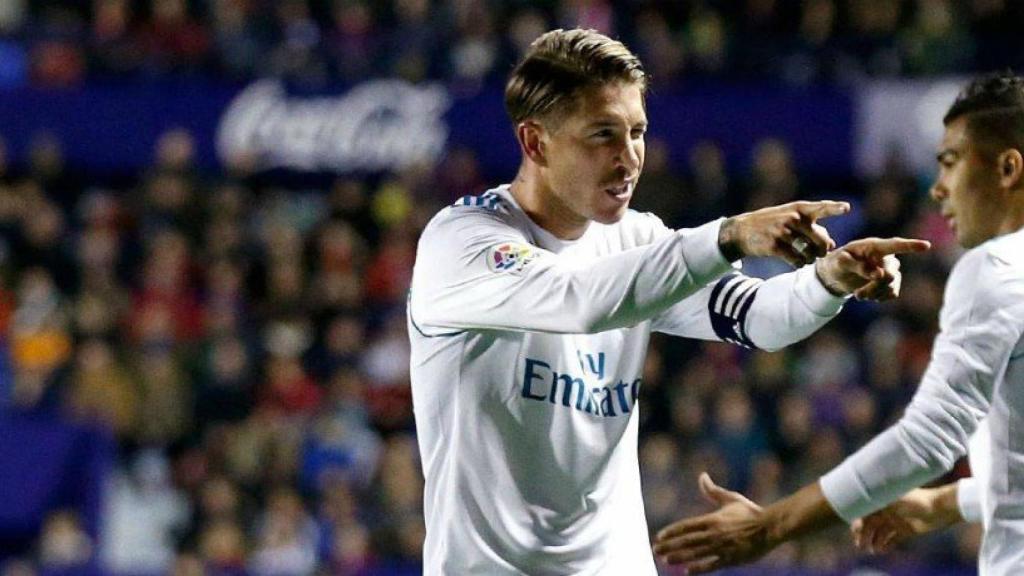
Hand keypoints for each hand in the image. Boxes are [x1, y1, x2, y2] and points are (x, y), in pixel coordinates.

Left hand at [653, 473, 771, 573]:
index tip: (659, 537)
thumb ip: (713, 491)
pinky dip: (699, 568)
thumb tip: (702, 475)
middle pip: (687, 541)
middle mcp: (714, 534)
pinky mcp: (731, 558)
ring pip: (696, 554)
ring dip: (680, 557)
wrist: (770, 527)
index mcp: (713, 519)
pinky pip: (712, 565)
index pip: (686, 526)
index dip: (671, 532)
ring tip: (666, 561)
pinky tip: (687, 572)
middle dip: (670, 546)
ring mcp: (722, 547)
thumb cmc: (750, 512)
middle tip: (655, 550)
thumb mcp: (730, 499)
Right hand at [718, 201, 849, 264]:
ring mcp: (783, 231)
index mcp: (799, 208)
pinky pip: (796, 261)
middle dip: (822, 250)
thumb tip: (831, 244)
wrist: (742, 231)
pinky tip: (796, 263)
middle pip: (821, 240)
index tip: (846, 208)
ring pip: (809, 253)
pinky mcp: (774, 245)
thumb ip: (811, 227)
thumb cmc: (771, 223)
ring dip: (810, 259)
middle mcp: (792, 218)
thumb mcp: (789, 217)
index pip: (821, 208)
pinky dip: (799, 264)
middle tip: (819, 253)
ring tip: (804, 258)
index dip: (834, 208)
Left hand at [815, 237, 930, 299]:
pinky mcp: (890, 282)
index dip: (910, 246)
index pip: (895, 245)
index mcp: (874, 246)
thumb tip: (878, 274)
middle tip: (858, 295)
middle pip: (890, 274)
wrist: (836, 275)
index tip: (926, 246)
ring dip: (875, 294)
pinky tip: (870, 296)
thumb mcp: (839, 263)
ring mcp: (889, 269)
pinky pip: (893, 292)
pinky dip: (880, 297)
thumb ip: (857, 266)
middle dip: (874, 286)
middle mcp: (885, 256)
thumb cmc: (836, 263)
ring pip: (891, 285)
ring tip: (858, 295)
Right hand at [851, 485, 961, 553]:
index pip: (864, 511)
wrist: (938, 508)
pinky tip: (882, 550)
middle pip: (871, 524)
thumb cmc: (914, 499)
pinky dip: (886, 545)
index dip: (857, 521)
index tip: (854, 531)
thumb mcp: (891, 498)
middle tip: (860, 545)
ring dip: (874, 542)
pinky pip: (893, 539)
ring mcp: (896, 521)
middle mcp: (887, 510)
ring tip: (872, 551)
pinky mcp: (906, 531)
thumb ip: (874, 500)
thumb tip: (857, 500)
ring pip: (880, 533)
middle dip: (864, 535)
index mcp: (882, 500)